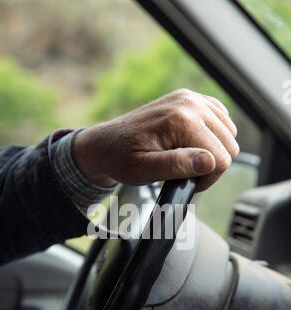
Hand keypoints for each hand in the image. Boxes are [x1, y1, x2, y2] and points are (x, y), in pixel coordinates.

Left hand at [71, 88, 238, 191]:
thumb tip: (209, 161)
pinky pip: (222, 119)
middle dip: (212, 166)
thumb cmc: (122, 158)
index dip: (208, 179)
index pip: (221, 158)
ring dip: (213, 151)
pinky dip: (213, 136)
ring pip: (229, 133)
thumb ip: (176, 166)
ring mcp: (192, 97)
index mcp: (181, 119)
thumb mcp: (144, 170)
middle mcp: (190, 102)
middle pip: (229, 144)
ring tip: (188, 161)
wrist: (107, 142)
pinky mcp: (192, 98)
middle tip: (186, 174)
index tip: (188, 184)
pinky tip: (193, 145)